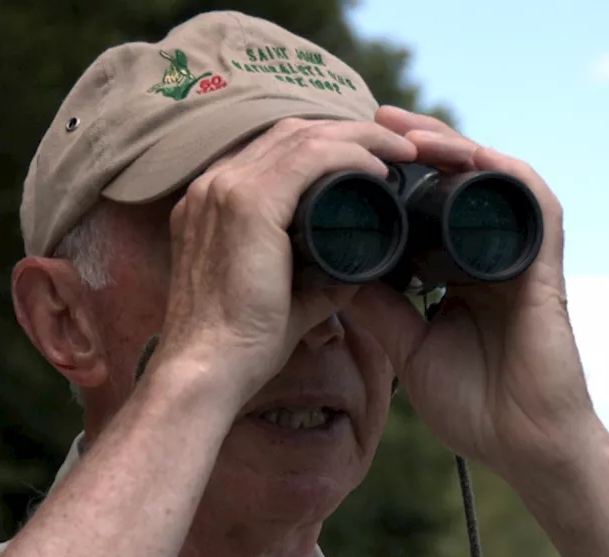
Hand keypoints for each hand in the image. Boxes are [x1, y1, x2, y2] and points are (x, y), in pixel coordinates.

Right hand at [152, 118, 416, 404]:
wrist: (207, 372)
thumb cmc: (241, 347)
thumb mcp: (285, 300)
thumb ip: (317, 281)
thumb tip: (357, 269)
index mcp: (213, 202)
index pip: (276, 151)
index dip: (327, 144)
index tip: (372, 161)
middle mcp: (212, 184)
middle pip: (291, 133)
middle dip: (350, 132)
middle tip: (397, 149)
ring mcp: (225, 188)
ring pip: (303, 136)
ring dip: (359, 137)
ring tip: (401, 152)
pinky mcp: (247, 204)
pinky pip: (309, 158)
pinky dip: (351, 155)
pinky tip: (379, 168)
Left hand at [349, 107, 605, 482]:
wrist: (524, 447)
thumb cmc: (475, 407)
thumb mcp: (408, 348)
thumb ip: (378, 308)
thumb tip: (331, 266)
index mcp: (460, 272)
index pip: (429, 206)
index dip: (396, 176)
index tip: (351, 155)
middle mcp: (490, 255)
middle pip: (459, 179)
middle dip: (419, 145)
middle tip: (374, 119)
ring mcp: (518, 257)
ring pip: (491, 177)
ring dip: (452, 146)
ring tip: (407, 129)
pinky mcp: (544, 266)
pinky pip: (532, 201)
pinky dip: (499, 170)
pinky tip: (465, 154)